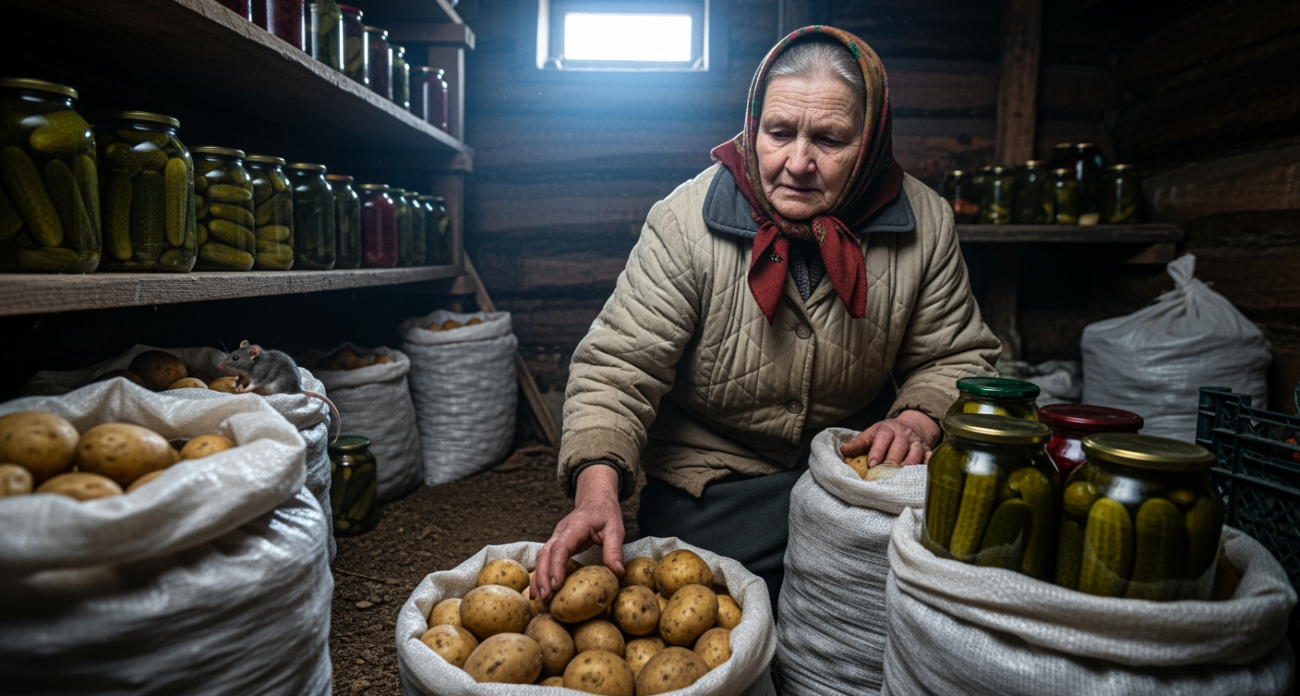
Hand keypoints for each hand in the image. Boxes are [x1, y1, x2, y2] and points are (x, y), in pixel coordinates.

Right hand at [530, 464, 624, 601]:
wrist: (595, 500)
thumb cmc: (606, 513)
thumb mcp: (616, 528)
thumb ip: (615, 549)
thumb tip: (618, 572)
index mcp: (576, 526)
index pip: (561, 546)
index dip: (557, 566)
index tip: (556, 584)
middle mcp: (561, 531)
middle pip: (546, 553)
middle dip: (543, 576)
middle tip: (545, 597)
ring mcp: (556, 537)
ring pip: (542, 557)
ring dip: (538, 577)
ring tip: (538, 599)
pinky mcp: (556, 544)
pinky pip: (545, 559)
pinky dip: (540, 574)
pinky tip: (539, 590)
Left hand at [840, 409, 940, 466]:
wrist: (912, 426)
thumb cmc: (887, 434)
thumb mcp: (872, 433)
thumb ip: (859, 443)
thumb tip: (844, 450)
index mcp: (888, 429)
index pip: (883, 438)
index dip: (877, 451)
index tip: (871, 464)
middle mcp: (904, 435)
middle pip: (900, 446)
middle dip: (893, 459)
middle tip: (886, 471)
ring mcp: (917, 443)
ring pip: (916, 452)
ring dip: (910, 462)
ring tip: (903, 472)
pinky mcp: (928, 450)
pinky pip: (930, 457)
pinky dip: (927, 464)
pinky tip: (922, 473)